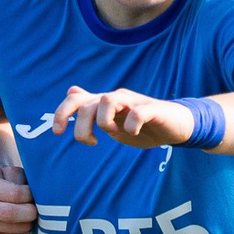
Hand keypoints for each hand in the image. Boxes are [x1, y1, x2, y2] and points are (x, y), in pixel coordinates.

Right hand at [0, 162, 34, 233]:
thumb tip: (41, 198)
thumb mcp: (15, 172)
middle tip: (37, 207)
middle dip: (31, 212)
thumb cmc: (9, 179)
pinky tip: (24, 222)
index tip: (34, 192)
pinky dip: (25, 232)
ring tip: (30, 212)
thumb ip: (25, 181)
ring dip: (30, 222)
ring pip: (16, 228)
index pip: (15, 194)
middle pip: (10, 214)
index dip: (30, 194)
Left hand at [49, 85, 197, 149]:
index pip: (75, 100)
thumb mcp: (113, 120)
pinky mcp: (153, 109)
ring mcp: (134, 102)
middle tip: (90, 142)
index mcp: (104, 103)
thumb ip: (93, 109)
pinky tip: (134, 133)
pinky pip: (137, 113)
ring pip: (108, 101)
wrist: (176, 126)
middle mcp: (117, 98)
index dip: (61, 113)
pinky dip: (131, 125)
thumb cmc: (143, 125)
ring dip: (104, 122)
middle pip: (87, 105)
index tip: (57, 132)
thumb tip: (71, 91)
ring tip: (113, 133)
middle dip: (81, 127)